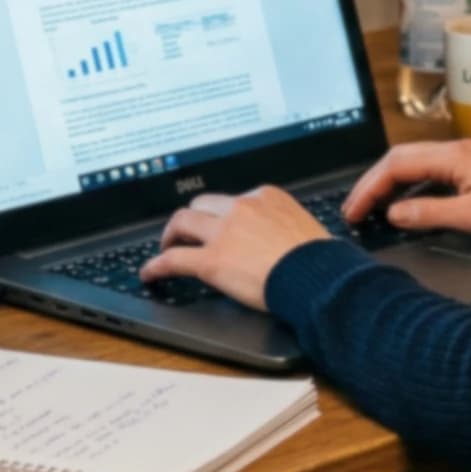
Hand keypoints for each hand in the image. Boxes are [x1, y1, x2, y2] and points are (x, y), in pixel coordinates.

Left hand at [139, 186, 333, 309]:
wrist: (318, 275)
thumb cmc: (320, 259)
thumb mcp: (304, 227)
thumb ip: (284, 226)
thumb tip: (282, 241)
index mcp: (266, 196)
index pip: (233, 199)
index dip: (221, 214)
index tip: (219, 224)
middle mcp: (241, 207)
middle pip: (202, 203)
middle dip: (192, 218)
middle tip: (186, 232)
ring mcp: (223, 232)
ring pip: (182, 222)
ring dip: (170, 234)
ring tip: (166, 247)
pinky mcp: (211, 260)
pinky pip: (174, 259)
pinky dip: (156, 265)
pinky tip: (150, 273)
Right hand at [342, 140, 470, 242]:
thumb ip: (429, 214)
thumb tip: (393, 214)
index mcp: (452, 156)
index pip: (396, 165)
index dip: (369, 188)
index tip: (354, 210)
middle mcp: (455, 150)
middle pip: (400, 159)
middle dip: (372, 183)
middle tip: (354, 209)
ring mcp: (464, 158)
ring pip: (414, 165)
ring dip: (389, 185)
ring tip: (371, 209)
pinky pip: (430, 173)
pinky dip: (409, 187)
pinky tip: (405, 206)